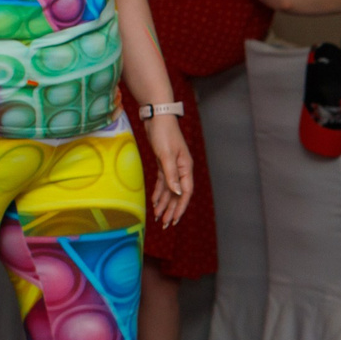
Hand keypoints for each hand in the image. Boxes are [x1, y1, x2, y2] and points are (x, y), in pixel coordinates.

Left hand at [145, 113, 192, 227]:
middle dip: (172, 210)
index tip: (174, 220)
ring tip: (158, 217)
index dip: (180, 208)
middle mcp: (181, 169)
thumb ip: (171, 175)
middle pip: (178, 194)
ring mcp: (172, 166)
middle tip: (165, 224)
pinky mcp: (163, 163)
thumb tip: (177, 193)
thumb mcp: (166, 155)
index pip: (185, 192)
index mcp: (185, 168)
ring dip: (164, 203)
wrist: (157, 116)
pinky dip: (159, 192)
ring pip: (169, 190)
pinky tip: (155, 202)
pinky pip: (163, 182)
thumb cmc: (163, 133)